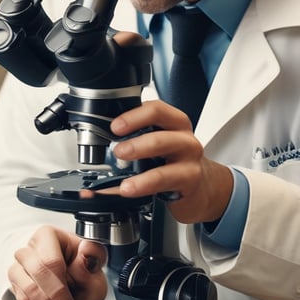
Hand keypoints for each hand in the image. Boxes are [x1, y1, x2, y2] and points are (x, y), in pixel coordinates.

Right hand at [8, 225, 107, 299]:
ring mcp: (18, 264)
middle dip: (54, 299)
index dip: (60, 288)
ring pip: (27, 290)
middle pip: (37, 275)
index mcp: (48, 235)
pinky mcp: (14, 281)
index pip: (50, 261)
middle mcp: (29, 247)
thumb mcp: (95, 261)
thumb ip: (92, 257)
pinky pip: (22, 299)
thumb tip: (86, 251)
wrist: (71, 278)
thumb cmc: (81, 267)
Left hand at [86, 100, 233, 223]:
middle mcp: (184, 138)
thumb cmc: (175, 161)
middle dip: (135, 143)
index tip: (115, 126)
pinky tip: (129, 190)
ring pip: (166, 158)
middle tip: (118, 150)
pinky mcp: (189, 180)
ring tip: (124, 180)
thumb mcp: (159, 143)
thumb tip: (99, 143)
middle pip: (161, 134)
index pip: (155, 109)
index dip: (133, 116)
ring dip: (141, 169)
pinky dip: (141, 187)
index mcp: (173, 122)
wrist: (200, 187)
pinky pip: (163, 182)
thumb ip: (136, 136)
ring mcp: (189, 159)